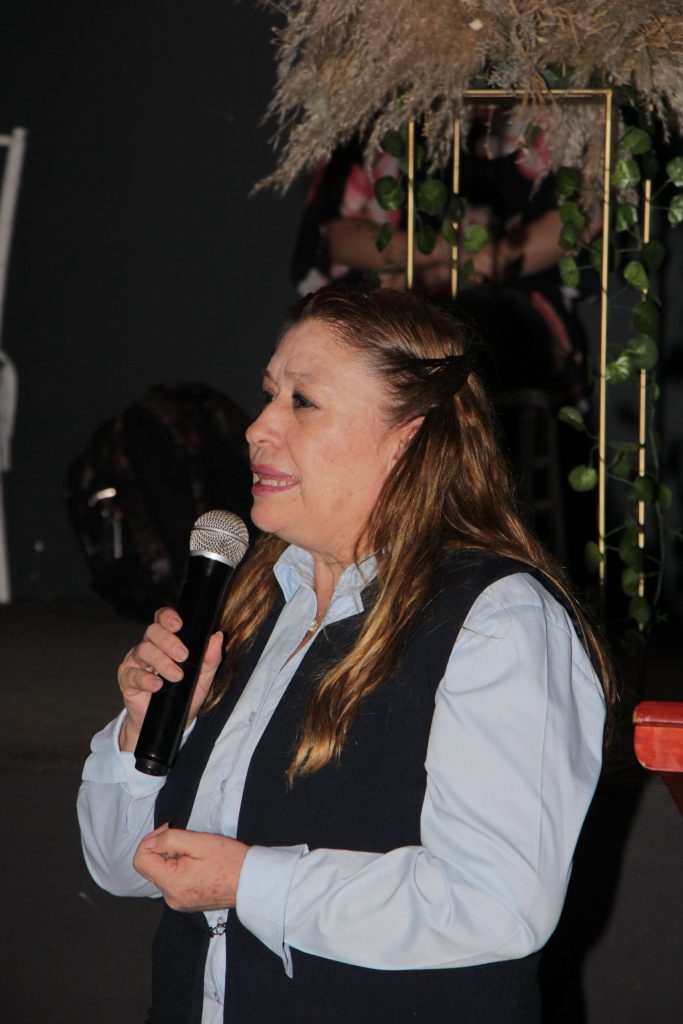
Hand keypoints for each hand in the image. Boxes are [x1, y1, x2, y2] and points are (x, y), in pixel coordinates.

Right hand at [117, 607, 223, 751]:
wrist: (170, 722)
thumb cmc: (185, 695)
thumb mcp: (203, 678)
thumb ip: (211, 658)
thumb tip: (218, 637)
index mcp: (166, 641)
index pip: (162, 619)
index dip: (167, 617)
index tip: (179, 625)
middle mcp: (149, 646)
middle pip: (152, 632)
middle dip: (169, 641)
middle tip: (183, 656)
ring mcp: (136, 662)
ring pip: (144, 650)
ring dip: (162, 662)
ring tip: (176, 676)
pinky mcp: (127, 679)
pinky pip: (133, 674)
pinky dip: (146, 679)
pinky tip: (158, 685)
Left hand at [133, 824, 248, 911]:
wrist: (250, 881)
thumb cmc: (229, 860)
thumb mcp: (198, 841)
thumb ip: (169, 840)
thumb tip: (151, 842)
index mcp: (172, 884)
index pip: (140, 860)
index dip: (150, 840)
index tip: (168, 831)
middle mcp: (171, 898)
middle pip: (151, 867)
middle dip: (163, 849)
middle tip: (186, 838)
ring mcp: (179, 902)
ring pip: (162, 873)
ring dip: (173, 858)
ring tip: (195, 852)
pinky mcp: (187, 902)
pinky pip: (173, 881)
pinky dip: (180, 868)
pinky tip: (198, 863)